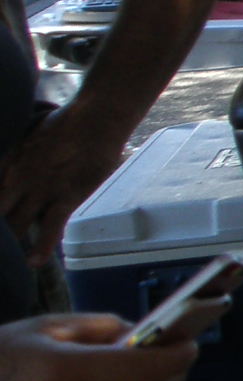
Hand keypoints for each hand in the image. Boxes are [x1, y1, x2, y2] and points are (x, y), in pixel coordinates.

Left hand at [0, 101, 134, 257]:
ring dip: (10, 240)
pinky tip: (33, 262)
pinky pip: (50, 229)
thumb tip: (11, 150)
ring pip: (16, 225)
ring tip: (6, 256)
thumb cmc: (66, 117)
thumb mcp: (27, 127)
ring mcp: (40, 191)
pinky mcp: (65, 198)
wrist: (97, 117)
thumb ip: (15, 144)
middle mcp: (17, 180)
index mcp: (7, 162)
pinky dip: (41, 248)